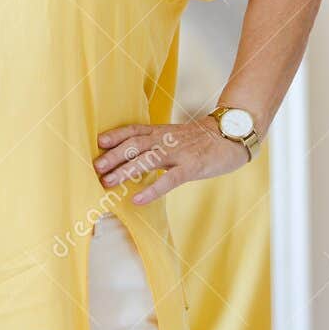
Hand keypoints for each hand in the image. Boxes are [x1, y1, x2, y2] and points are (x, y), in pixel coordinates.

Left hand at [92, 117, 250, 204]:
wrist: (233, 135)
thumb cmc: (203, 139)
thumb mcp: (177, 136)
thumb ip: (158, 143)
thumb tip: (135, 156)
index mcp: (162, 131)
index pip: (135, 130)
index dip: (116, 135)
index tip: (98, 142)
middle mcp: (167, 139)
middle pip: (135, 145)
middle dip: (114, 156)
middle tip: (95, 167)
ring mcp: (179, 152)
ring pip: (147, 160)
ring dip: (125, 171)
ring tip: (108, 183)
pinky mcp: (191, 167)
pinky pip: (169, 179)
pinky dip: (152, 189)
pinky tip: (138, 199)